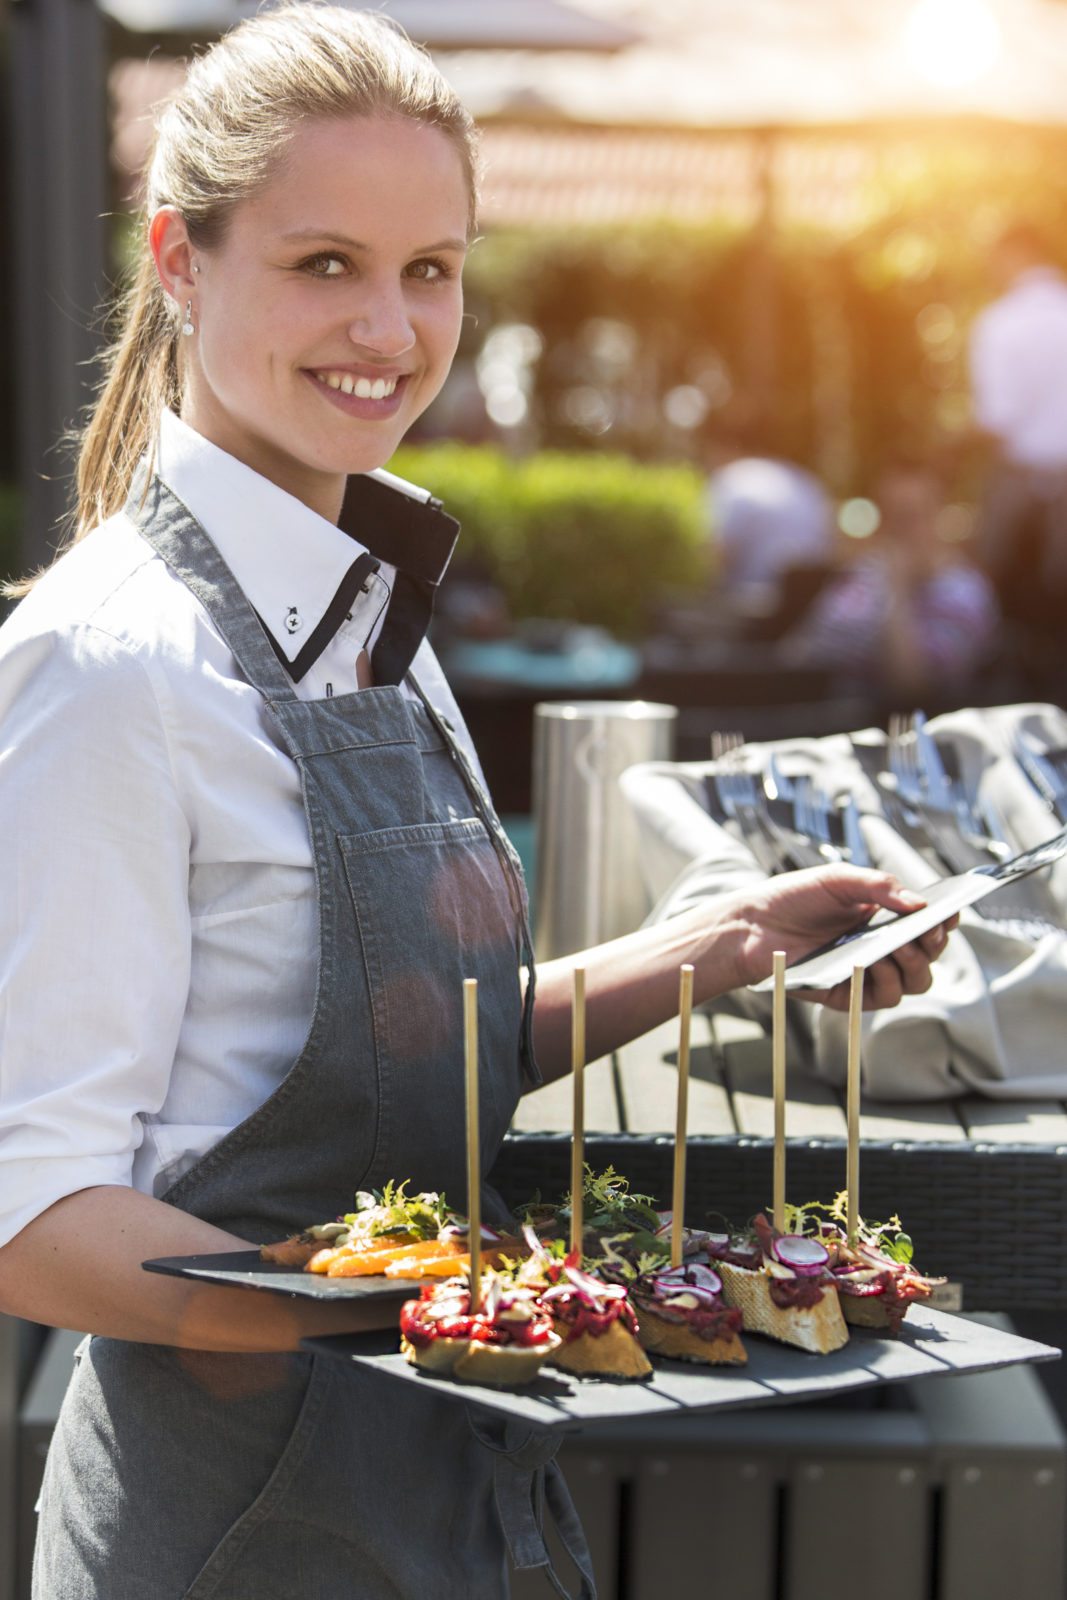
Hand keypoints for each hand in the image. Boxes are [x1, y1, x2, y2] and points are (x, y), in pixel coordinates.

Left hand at [730, 864, 957, 1010]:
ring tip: (898, 946)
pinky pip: (882, 997)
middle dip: (934, 943)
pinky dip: (886, 980)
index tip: (950, 911)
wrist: (751, 925)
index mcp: (885, 917)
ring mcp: (868, 973)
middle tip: (924, 931)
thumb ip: (879, 887)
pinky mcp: (850, 995)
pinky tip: (873, 961)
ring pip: (916, 981)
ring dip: (915, 964)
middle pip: (930, 956)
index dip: (946, 919)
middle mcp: (883, 947)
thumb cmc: (794, 898)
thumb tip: (920, 905)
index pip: (930, 923)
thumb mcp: (838, 880)